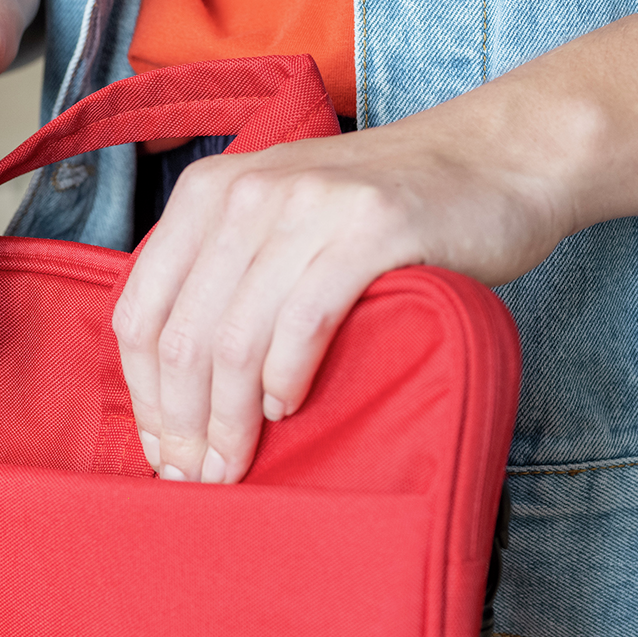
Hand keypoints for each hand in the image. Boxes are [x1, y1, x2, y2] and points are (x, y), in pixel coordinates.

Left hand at [112, 110, 572, 484]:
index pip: (140, 312)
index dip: (144, 396)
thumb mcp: (282, 224)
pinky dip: (287, 376)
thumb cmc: (384, 210)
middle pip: (182, 335)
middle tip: (196, 478)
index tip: (161, 450)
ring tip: (235, 465)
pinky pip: (304, 321)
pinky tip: (287, 408)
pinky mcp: (372, 228)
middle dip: (183, 424)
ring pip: (236, 340)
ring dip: (229, 420)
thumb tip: (175, 394)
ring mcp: (309, 206)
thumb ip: (225, 281)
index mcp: (207, 194)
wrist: (497, 157)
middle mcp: (247, 192)